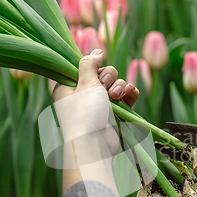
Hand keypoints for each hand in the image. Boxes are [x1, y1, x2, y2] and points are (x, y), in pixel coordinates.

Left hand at [52, 49, 139, 192]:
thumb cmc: (84, 113)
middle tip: (103, 85)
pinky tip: (128, 95)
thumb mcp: (85, 82)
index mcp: (67, 86)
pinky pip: (125, 96)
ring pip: (115, 83)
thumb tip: (97, 52)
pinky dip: (128, 94)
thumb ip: (89, 63)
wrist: (94, 145)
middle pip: (101, 72)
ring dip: (119, 85)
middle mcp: (82, 93)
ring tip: (116, 95)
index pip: (80, 66)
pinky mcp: (113, 113)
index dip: (90, 63)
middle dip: (107, 75)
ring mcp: (98, 104)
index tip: (96, 64)